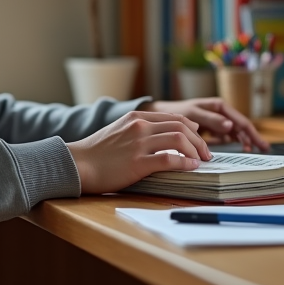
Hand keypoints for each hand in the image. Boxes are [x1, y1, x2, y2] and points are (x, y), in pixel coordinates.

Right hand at [65, 111, 210, 194]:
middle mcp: (139, 126)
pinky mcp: (137, 162)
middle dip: (199, 140)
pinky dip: (185, 163)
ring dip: (195, 150)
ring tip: (201, 161)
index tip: (199, 141)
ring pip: (179, 139)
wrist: (77, 164)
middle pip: (181, 126)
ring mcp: (139, 143)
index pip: (174, 117)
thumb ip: (141, 128)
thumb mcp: (119, 130)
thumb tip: (166, 134)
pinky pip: (170, 159)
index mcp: (136, 117)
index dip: (192, 130)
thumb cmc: (97, 152)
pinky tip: (190, 168)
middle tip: (206, 154)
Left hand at [143, 97, 269, 151]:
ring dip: (243, 140)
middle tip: (264, 149)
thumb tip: (231, 125)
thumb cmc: (176, 111)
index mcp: (219, 106)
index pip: (241, 121)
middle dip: (252, 137)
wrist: (162, 114)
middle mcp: (220, 113)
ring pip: (235, 132)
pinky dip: (231, 141)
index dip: (252, 133)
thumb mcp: (193, 114)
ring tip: (249, 151)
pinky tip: (238, 148)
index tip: (261, 145)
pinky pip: (225, 136)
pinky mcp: (211, 129)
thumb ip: (211, 119)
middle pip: (241, 126)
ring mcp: (217, 121)